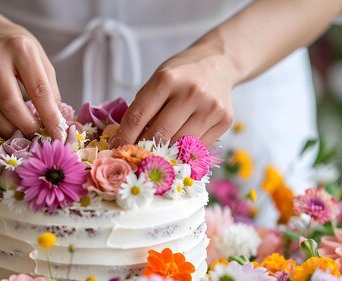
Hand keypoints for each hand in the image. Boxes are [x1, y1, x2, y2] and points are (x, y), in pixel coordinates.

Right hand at [0, 20, 63, 139]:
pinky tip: (10, 128)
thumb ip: (50, 91)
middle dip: (26, 127)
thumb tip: (58, 123)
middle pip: (10, 103)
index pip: (38, 90)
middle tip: (39, 137)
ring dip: (10, 131)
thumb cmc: (19, 51)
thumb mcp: (41, 62)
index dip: (49, 116)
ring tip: (25, 136)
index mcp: (21, 49)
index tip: (59, 135)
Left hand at [110, 44, 234, 147]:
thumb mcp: (158, 79)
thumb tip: (126, 140)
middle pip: (159, 134)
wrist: (219, 62)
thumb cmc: (182, 74)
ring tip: (156, 155)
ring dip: (165, 154)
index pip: (138, 116)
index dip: (124, 137)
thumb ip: (144, 106)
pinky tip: (178, 150)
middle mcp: (191, 92)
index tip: (116, 149)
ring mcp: (210, 107)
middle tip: (135, 157)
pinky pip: (199, 147)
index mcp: (167, 79)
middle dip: (143, 149)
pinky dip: (185, 152)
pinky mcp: (225, 120)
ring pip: (179, 145)